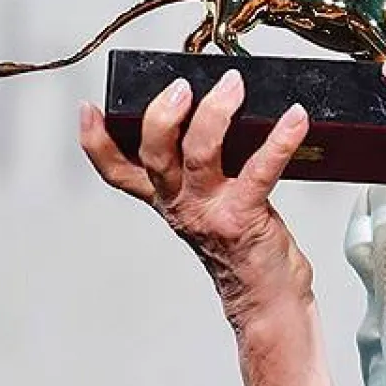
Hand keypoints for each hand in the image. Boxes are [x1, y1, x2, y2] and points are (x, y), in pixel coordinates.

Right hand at [78, 68, 313, 332]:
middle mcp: (181, 205)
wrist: (266, 299)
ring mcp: (210, 211)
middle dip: (162, 115)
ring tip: (232, 86)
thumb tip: (225, 111)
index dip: (97, 142)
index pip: (118, 172)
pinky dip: (281, 140)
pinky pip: (260, 170)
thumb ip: (206, 168)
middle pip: (154, 156)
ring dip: (215, 115)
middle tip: (180, 86)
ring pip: (200, 155)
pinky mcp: (244, 217)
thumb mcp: (208, 207)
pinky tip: (297, 118)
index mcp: (168, 199)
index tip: (88, 110)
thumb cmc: (243, 247)